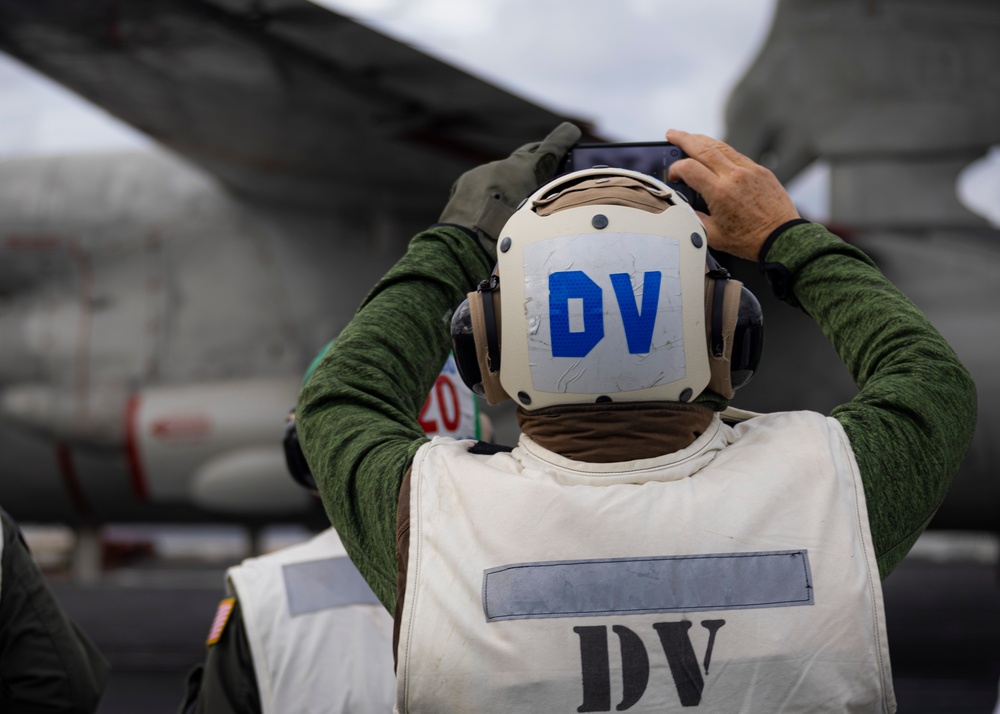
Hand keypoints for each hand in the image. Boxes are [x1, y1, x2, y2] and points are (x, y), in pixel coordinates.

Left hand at [439, 122, 581, 260]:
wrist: (466, 244)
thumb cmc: (506, 236)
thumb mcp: (536, 221)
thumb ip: (545, 204)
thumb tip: (550, 202)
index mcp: (528, 171)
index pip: (551, 148)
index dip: (563, 139)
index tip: (571, 131)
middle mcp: (506, 165)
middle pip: (526, 156)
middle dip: (537, 157)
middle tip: (546, 163)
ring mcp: (483, 172)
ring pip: (503, 174)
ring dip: (509, 184)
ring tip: (511, 206)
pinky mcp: (466, 182)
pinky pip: (483, 183)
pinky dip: (490, 193)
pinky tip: (490, 211)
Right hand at [666, 129, 799, 260]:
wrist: (781, 238)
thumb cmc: (748, 240)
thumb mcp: (712, 234)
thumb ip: (695, 217)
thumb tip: (685, 205)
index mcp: (719, 192)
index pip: (689, 168)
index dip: (675, 169)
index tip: (673, 176)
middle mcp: (734, 176)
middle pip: (702, 148)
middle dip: (683, 139)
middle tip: (671, 134)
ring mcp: (749, 170)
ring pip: (720, 146)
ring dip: (702, 140)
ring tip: (689, 137)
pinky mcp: (760, 170)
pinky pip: (736, 154)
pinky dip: (721, 150)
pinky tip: (713, 151)